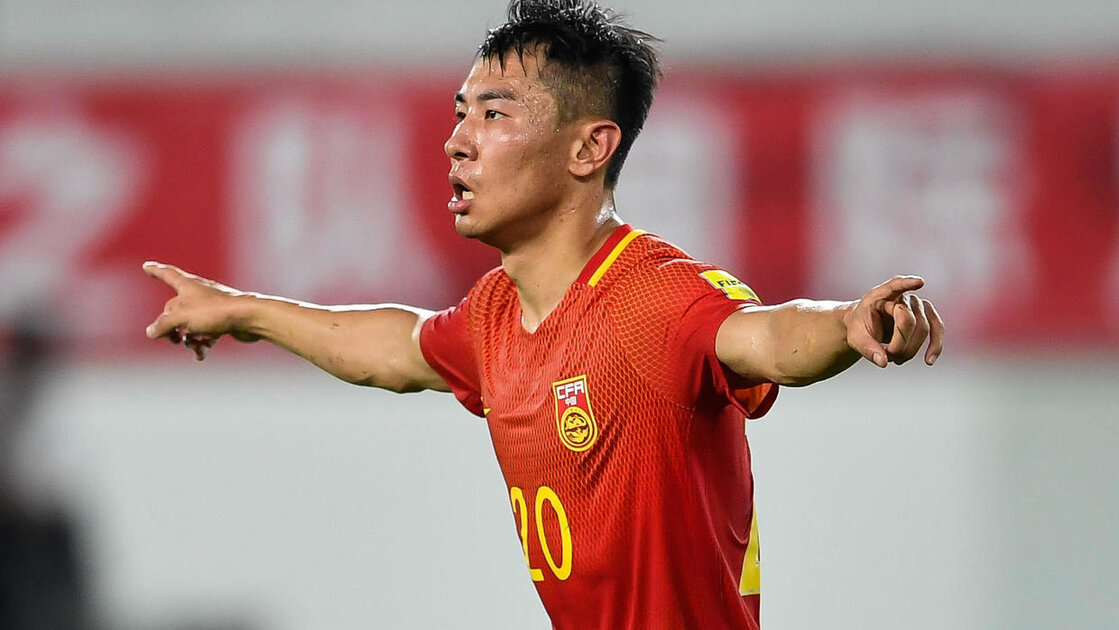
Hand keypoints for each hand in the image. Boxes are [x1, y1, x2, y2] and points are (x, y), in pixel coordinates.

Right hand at [143, 261, 258, 359]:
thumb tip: (151, 332)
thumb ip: (163, 325)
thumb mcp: (182, 318)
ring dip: (187, 338)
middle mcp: (199, 293)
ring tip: (191, 346)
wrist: (251, 318)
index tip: (146, 266)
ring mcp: (211, 307)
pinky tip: (201, 355)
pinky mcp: (223, 320)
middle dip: (170, 326)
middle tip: (172, 339)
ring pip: (190, 324)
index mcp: (187, 285)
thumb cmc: (217, 311)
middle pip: (175, 309)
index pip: (167, 274)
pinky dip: (202, 344)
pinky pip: (206, 333)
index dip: (155, 271)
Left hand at [843, 275, 944, 367]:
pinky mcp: (927, 315)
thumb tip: (883, 362)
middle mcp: (901, 296)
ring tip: (895, 359)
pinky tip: (929, 360)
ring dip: (910, 350)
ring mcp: (916, 305)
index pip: (894, 286)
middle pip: (909, 321)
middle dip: (900, 345)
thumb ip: (868, 349)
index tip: (920, 282)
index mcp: (879, 295)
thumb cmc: (860, 328)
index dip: (907, 284)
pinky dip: (935, 346)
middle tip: (887, 356)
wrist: (866, 327)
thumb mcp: (856, 339)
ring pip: (923, 329)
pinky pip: (937, 329)